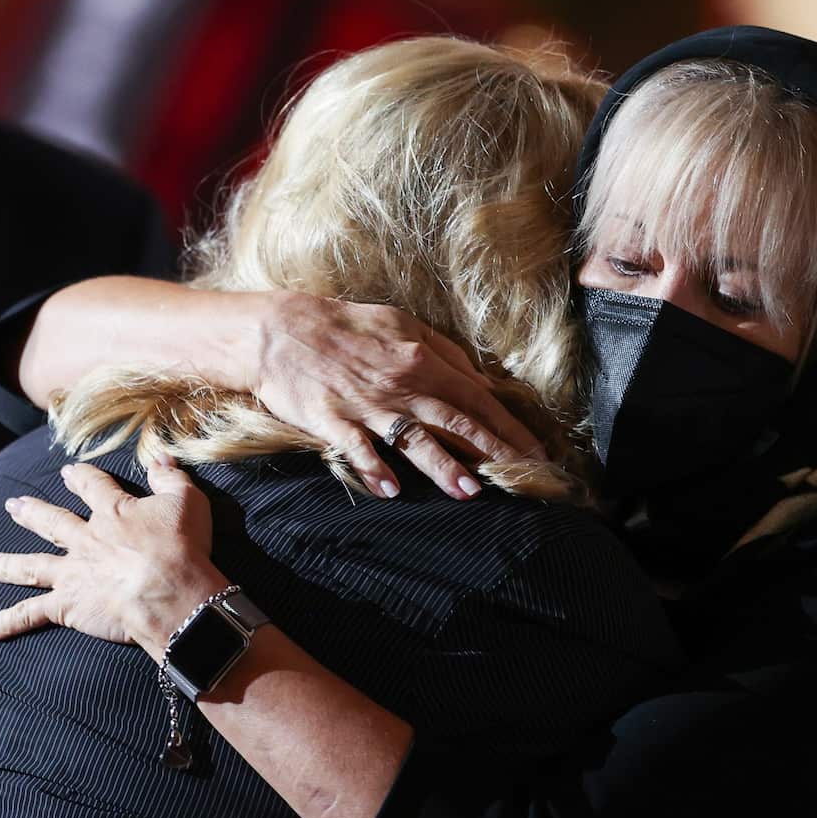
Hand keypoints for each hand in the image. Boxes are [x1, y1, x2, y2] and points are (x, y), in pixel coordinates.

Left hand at [0, 458, 227, 658]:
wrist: (171, 593)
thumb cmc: (183, 547)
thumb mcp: (187, 501)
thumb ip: (170, 477)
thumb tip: (161, 457)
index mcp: (113, 512)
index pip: (92, 487)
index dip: (80, 478)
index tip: (69, 472)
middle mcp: (86, 539)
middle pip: (52, 522)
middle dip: (32, 513)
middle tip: (13, 506)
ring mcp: (72, 572)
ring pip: (32, 565)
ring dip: (7, 563)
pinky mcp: (67, 605)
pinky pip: (30, 613)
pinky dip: (7, 621)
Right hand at [249, 292, 544, 500]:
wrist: (282, 329)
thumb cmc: (349, 326)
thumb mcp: (404, 325)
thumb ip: (447, 353)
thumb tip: (482, 382)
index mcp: (422, 361)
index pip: (477, 398)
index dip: (508, 426)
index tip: (534, 451)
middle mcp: (401, 386)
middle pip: (456, 422)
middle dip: (492, 451)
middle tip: (522, 477)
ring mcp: (367, 406)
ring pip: (413, 439)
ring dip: (442, 466)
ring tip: (469, 492)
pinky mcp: (333, 420)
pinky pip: (357, 449)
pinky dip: (374, 469)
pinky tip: (391, 490)